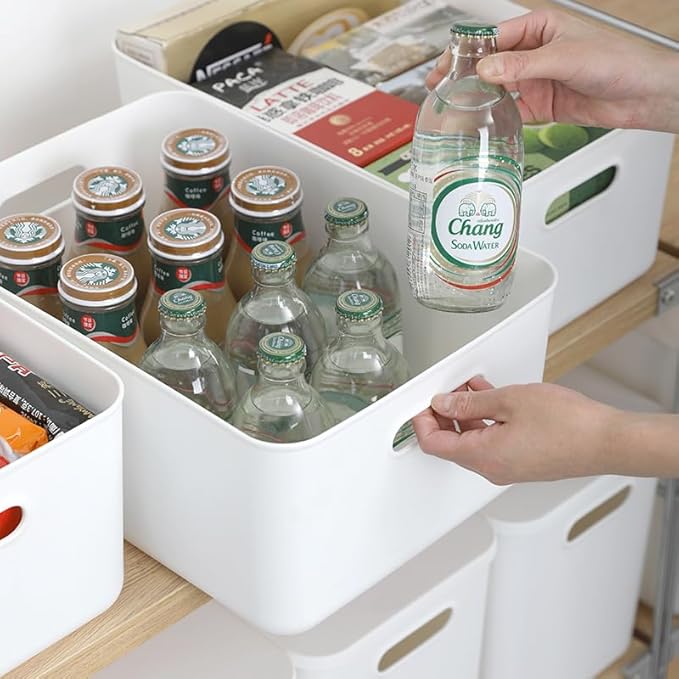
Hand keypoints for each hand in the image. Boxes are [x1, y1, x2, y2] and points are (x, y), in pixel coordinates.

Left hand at [412, 376, 620, 483]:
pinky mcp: (523, 462)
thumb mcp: (509, 401)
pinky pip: (492, 441)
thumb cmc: (569, 425)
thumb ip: (470, 402)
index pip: (435, 445)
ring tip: (471, 387)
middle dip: (444, 414)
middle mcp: (493, 468)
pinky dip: (485, 420)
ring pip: (473, 440)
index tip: (422, 404)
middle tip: (447, 389)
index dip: (423, 422)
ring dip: (466, 413)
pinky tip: (492, 398)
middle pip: (451, 443)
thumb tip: (444, 403)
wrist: (608, 442)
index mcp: (484, 456)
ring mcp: (509, 467)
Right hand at [426, 9, 678, 132]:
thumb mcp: (564, 57)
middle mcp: (535, 53)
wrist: (642, 94)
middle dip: (464, 76)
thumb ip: (522, 66)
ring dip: (478, 98)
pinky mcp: (543, 105)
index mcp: (539, 27)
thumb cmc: (618, 60)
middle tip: (440, 88)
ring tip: (455, 108)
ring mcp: (537, 80)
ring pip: (498, 89)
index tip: (447, 65)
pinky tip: (484, 123)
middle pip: (490, 64)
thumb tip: (486, 69)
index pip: (493, 37)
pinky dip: (498, 118)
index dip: (467, 52)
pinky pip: (513, 111)